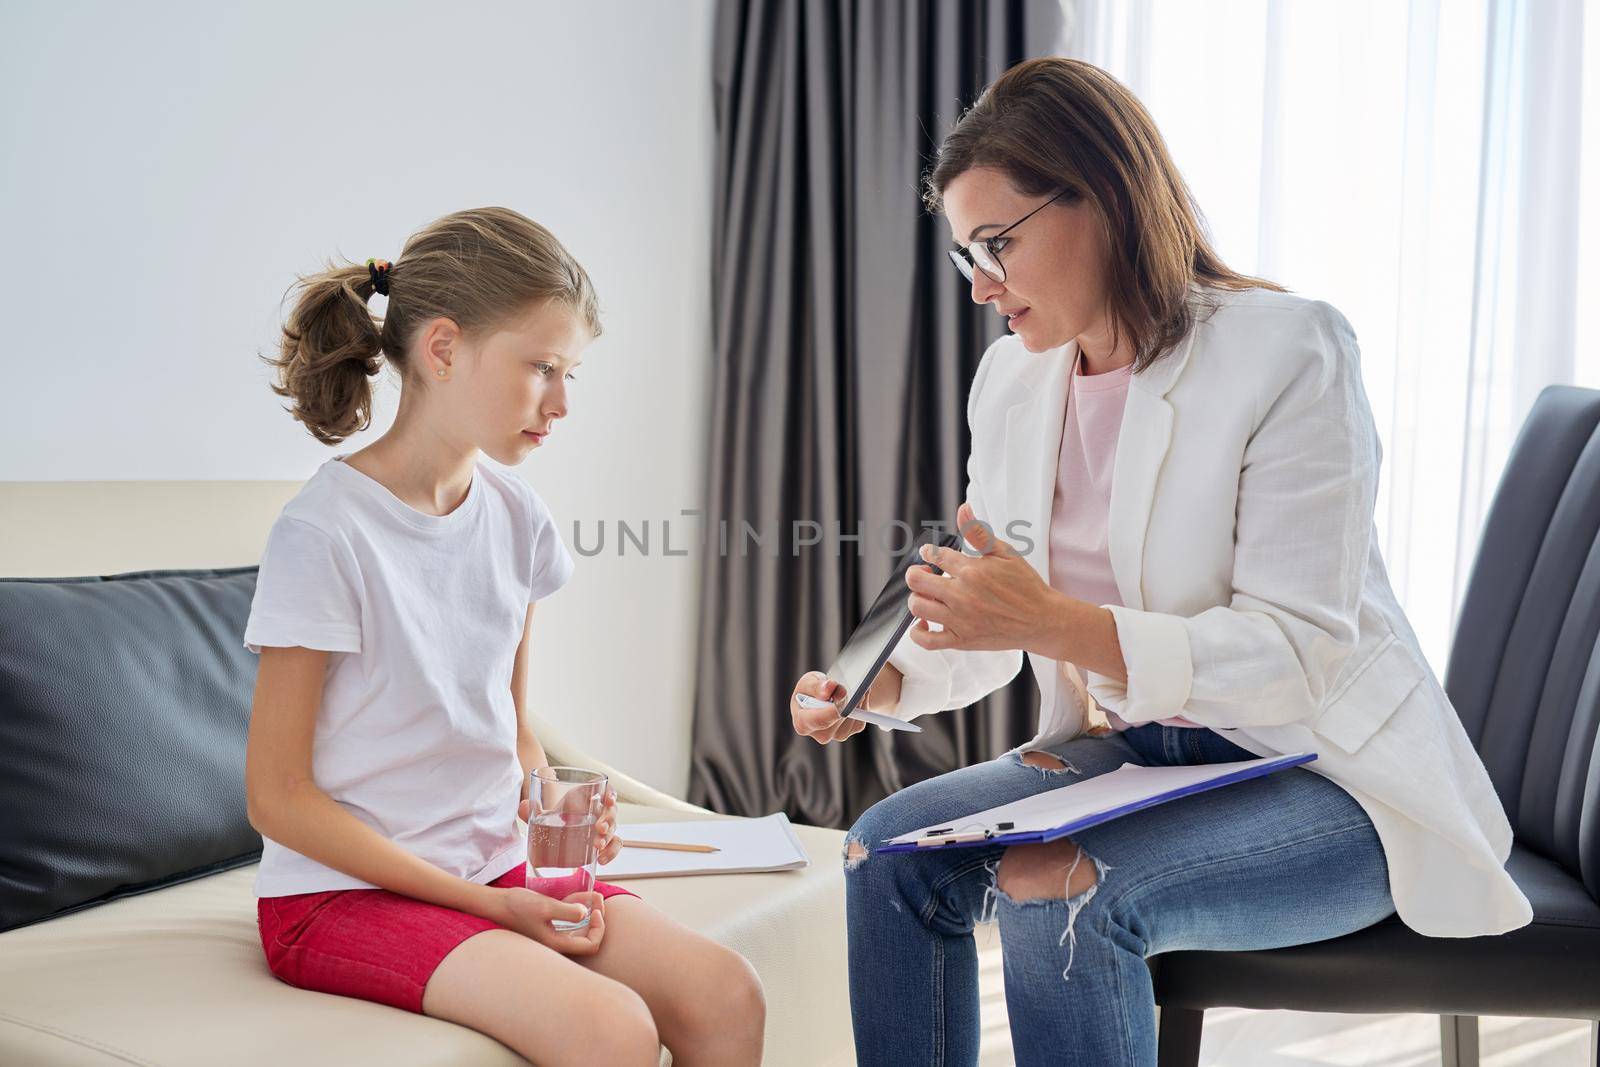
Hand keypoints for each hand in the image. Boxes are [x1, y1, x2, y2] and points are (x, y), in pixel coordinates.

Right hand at [490, 886, 606, 955]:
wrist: (496, 904)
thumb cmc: (517, 906)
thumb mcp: (544, 907)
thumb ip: (567, 911)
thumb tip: (585, 913)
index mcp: (557, 944)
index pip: (591, 945)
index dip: (598, 928)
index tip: (596, 910)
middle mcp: (556, 943)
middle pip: (587, 937)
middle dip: (596, 916)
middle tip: (598, 897)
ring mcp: (552, 935)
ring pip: (579, 928)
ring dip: (588, 911)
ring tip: (592, 894)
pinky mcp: (548, 926)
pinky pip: (569, 922)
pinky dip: (576, 909)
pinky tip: (577, 896)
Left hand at [518, 789, 621, 865]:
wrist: (555, 833)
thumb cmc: (555, 818)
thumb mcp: (543, 815)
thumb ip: (532, 810)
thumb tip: (524, 806)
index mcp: (587, 797)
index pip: (605, 790)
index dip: (611, 793)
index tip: (609, 800)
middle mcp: (598, 811)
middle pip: (611, 812)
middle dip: (608, 820)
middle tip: (599, 829)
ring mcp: (601, 827)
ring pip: (614, 829)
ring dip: (609, 837)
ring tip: (598, 846)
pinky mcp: (602, 842)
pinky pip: (614, 845)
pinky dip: (611, 852)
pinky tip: (602, 859)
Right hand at [789, 666, 901, 744]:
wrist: (823, 696)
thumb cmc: (811, 689)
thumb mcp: (808, 681)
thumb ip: (815, 685)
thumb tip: (829, 689)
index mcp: (803, 723)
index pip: (819, 720)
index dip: (832, 709)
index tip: (842, 694)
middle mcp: (819, 734)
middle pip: (838, 720)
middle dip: (847, 701)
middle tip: (851, 686)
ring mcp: (836, 735)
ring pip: (851, 719)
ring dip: (856, 701)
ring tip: (854, 688)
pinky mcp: (849, 732)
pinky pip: (859, 720)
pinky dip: (861, 706)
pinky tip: (857, 696)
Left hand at [906, 502, 1066, 654]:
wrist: (1041, 620)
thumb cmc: (1025, 586)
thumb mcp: (1006, 553)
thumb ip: (979, 532)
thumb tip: (963, 509)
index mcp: (972, 571)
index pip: (935, 555)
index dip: (928, 552)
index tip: (930, 554)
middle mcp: (962, 596)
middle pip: (917, 580)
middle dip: (916, 572)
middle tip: (925, 572)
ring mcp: (960, 620)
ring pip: (917, 607)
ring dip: (917, 597)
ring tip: (928, 594)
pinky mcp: (961, 641)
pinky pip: (926, 641)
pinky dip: (917, 631)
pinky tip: (924, 621)